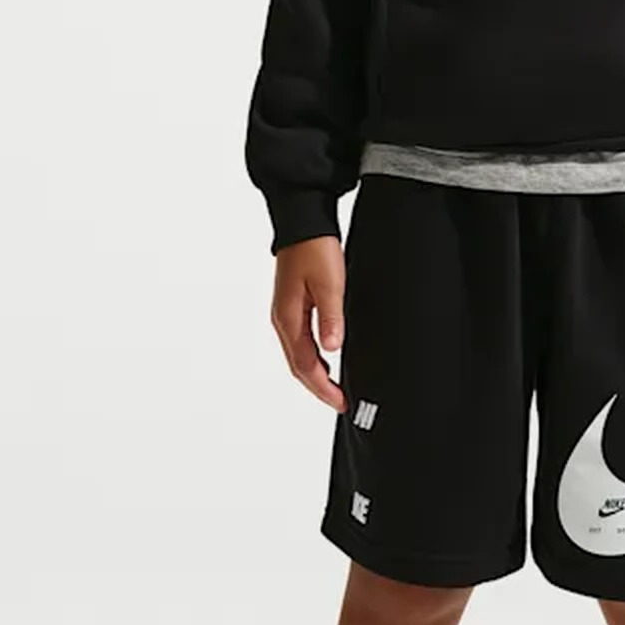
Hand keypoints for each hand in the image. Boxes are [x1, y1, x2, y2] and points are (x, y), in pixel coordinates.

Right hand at [271, 235, 347, 410]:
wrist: (302, 223)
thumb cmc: (314, 249)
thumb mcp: (329, 284)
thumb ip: (331, 318)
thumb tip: (332, 348)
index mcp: (288, 319)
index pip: (305, 365)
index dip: (323, 387)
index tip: (340, 401)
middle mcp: (283, 320)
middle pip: (298, 366)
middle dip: (318, 387)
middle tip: (340, 401)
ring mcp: (285, 314)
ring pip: (298, 355)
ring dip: (315, 374)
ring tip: (334, 387)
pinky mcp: (292, 306)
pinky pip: (299, 341)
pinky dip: (312, 357)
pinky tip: (326, 358)